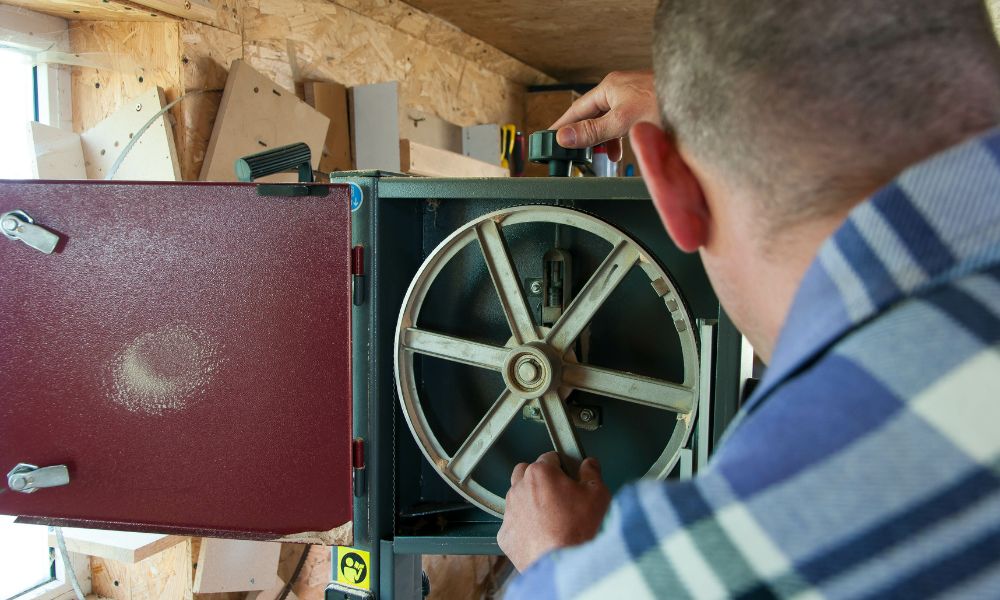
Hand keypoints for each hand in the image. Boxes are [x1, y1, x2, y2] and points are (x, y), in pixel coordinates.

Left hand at [497, 451, 610, 571]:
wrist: (566, 568)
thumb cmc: (580, 530)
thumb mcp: (598, 495)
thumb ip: (592, 473)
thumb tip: (589, 465)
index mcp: (540, 473)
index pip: (549, 458)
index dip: (562, 466)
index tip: (569, 476)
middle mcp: (519, 488)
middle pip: (525, 473)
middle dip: (539, 479)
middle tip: (557, 494)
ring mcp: (509, 512)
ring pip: (516, 497)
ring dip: (529, 501)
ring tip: (550, 517)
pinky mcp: (506, 536)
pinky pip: (513, 524)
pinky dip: (524, 527)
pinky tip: (540, 535)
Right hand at [550, 70, 659, 161]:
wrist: (700, 101)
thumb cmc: (666, 103)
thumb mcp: (624, 121)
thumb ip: (594, 131)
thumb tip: (565, 137)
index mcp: (610, 87)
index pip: (577, 109)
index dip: (563, 125)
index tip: (549, 138)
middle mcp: (620, 90)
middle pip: (593, 116)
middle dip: (586, 136)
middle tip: (574, 155)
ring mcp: (633, 99)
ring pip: (609, 122)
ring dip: (604, 141)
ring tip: (603, 157)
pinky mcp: (645, 109)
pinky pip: (623, 125)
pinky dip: (619, 139)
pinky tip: (621, 152)